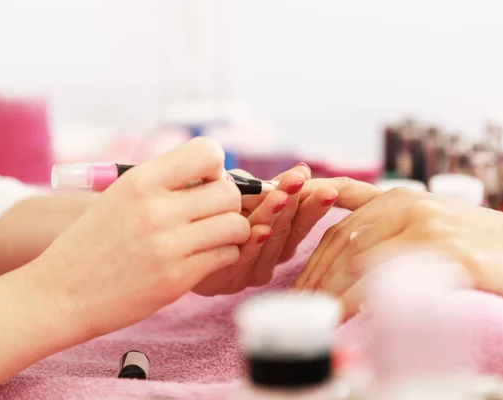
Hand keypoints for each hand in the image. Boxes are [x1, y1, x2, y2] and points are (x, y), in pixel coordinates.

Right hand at [32, 137, 250, 338]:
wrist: (61, 294)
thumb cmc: (94, 243)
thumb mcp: (120, 196)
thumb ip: (165, 182)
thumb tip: (218, 175)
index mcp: (140, 180)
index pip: (207, 151)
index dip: (215, 167)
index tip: (205, 183)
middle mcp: (156, 209)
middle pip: (229, 192)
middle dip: (228, 203)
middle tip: (212, 215)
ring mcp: (168, 245)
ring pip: (236, 225)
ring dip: (231, 231)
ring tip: (212, 237)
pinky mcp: (177, 278)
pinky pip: (228, 255)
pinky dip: (223, 255)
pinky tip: (202, 258)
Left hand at [192, 164, 339, 294]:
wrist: (174, 237)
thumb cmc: (214, 209)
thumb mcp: (246, 193)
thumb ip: (275, 187)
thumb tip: (303, 170)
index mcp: (283, 232)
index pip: (304, 218)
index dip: (315, 204)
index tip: (328, 189)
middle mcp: (273, 254)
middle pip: (292, 231)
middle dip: (297, 205)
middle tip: (300, 184)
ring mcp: (254, 269)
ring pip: (271, 244)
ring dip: (276, 218)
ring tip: (280, 197)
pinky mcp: (232, 280)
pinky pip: (245, 261)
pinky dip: (254, 245)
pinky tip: (259, 230)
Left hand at [294, 187, 502, 319]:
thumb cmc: (476, 245)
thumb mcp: (425, 222)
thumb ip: (386, 226)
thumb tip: (348, 253)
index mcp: (397, 197)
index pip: (338, 226)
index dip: (312, 258)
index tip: (298, 284)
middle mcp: (406, 204)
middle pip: (341, 242)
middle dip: (315, 277)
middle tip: (301, 307)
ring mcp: (423, 224)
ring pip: (356, 259)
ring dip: (329, 291)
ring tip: (315, 316)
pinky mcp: (442, 248)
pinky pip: (385, 278)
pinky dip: (357, 299)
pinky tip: (343, 315)